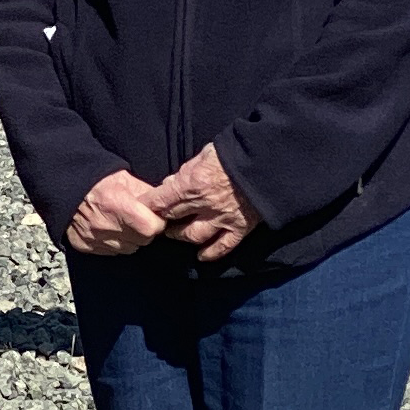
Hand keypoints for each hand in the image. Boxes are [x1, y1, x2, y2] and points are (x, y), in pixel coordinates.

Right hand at [65, 168, 166, 255]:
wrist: (63, 184)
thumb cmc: (96, 178)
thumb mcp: (125, 178)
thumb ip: (146, 193)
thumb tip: (164, 204)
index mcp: (118, 205)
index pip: (152, 228)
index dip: (157, 222)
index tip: (154, 217)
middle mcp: (105, 226)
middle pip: (141, 241)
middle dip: (145, 232)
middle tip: (138, 219)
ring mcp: (93, 238)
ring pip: (127, 249)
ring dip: (129, 239)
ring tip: (122, 224)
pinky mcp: (83, 245)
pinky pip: (108, 252)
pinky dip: (112, 243)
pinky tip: (107, 229)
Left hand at [145, 144, 258, 262]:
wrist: (269, 161)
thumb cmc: (236, 152)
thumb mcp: (205, 154)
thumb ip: (186, 170)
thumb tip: (171, 183)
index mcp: (192, 184)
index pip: (160, 200)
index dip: (148, 206)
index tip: (140, 208)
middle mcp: (204, 205)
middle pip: (174, 219)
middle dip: (162, 221)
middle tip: (156, 222)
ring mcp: (222, 219)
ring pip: (194, 236)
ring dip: (182, 237)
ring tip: (176, 235)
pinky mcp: (240, 227)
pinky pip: (224, 246)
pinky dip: (212, 254)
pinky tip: (202, 257)